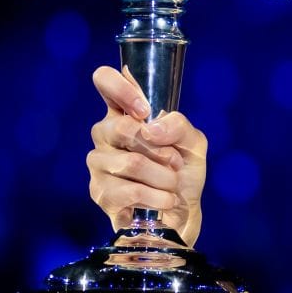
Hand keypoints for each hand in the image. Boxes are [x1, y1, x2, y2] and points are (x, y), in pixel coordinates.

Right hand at [86, 64, 207, 238]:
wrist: (182, 212)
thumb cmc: (182, 171)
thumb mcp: (193, 143)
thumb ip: (178, 125)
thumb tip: (150, 129)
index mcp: (124, 113)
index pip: (105, 80)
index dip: (121, 88)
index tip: (144, 111)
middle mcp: (104, 134)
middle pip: (122, 128)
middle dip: (160, 149)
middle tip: (174, 162)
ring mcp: (98, 163)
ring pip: (132, 162)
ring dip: (164, 176)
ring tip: (172, 184)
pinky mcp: (100, 193)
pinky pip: (131, 190)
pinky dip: (158, 196)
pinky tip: (165, 200)